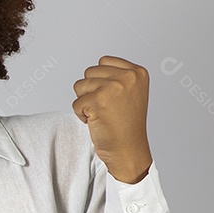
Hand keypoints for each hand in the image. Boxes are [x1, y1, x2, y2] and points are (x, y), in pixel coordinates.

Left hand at [72, 55, 152, 183]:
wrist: (128, 150)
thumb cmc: (126, 125)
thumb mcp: (131, 92)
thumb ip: (117, 76)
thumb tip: (93, 70)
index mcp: (137, 72)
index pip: (103, 61)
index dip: (101, 81)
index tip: (113, 98)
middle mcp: (127, 77)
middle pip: (89, 72)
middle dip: (92, 91)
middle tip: (107, 108)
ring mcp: (113, 88)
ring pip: (79, 85)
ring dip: (85, 102)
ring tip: (102, 114)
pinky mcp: (97, 101)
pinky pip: (75, 103)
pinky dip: (81, 115)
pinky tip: (97, 122)